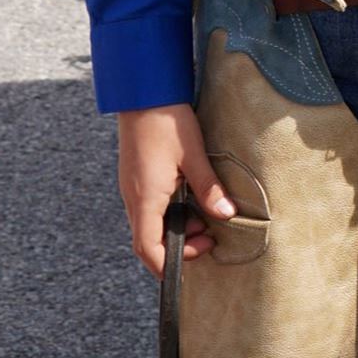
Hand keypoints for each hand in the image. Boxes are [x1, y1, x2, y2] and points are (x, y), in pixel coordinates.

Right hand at [117, 104, 235, 275]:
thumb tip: (225, 214)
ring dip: (175, 228)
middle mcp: (133, 197)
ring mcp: (132, 188)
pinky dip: (170, 213)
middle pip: (148, 240)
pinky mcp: (136, 178)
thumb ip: (209, 188)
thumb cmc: (167, 120)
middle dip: (178, 246)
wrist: (144, 92)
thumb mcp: (194, 154)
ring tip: (203, 215)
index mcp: (145, 198)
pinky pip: (150, 208)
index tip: (194, 261)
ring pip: (150, 224)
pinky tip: (190, 199)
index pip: (147, 248)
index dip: (167, 264)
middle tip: (209, 235)